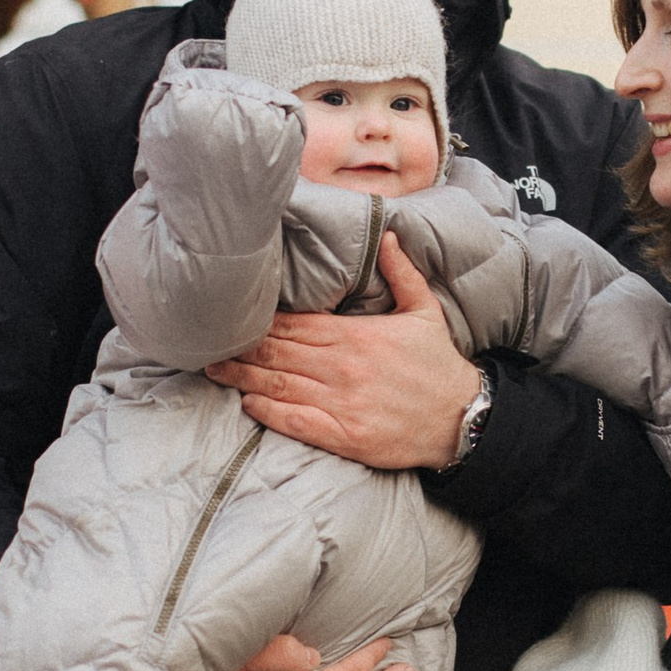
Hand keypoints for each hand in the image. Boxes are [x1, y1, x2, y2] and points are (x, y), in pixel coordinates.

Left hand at [207, 234, 481, 468]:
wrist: (463, 418)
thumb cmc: (439, 366)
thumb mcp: (424, 311)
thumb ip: (401, 272)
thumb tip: (387, 235)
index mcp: (355, 335)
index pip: (294, 324)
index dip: (260, 322)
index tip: (233, 316)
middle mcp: (342, 366)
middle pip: (278, 352)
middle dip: (241, 346)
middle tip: (208, 341)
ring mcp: (341, 401)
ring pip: (279, 384)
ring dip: (243, 376)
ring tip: (214, 368)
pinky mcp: (344, 434)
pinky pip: (296, 420)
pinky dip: (268, 411)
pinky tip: (248, 401)